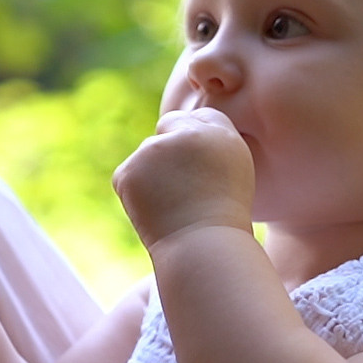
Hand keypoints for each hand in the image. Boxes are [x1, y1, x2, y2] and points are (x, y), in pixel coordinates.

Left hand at [112, 107, 255, 251]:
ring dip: (153, 171)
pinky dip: (136, 188)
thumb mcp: (234, 165)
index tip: (198, 168)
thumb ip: (211, 135)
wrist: (202, 244)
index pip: (191, 118)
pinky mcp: (128, 171)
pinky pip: (129, 173)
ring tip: (173, 201)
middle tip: (186, 188)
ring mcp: (151, 151)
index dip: (191, 142)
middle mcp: (182, 133)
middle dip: (169, 153)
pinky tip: (155, 207)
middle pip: (165, 132)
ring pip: (146, 154)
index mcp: (216, 130)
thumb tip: (179, 123)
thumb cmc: (224, 212)